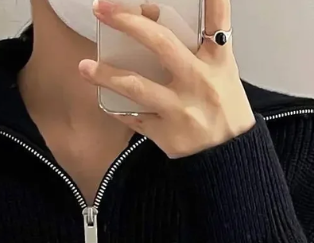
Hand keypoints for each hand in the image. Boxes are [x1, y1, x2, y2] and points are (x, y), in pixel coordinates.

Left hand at [79, 0, 255, 158]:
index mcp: (217, 60)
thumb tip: (153, 22)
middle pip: (161, 44)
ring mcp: (181, 108)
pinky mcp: (167, 133)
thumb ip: (195, 49)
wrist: (228, 157)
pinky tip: (104, 100)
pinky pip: (133, 118)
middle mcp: (198, 81)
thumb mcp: (222, 72)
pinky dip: (116, 109)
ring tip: (84, 67)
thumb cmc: (224, 110)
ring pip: (136, 85)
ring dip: (106, 75)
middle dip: (128, 22)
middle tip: (102, 9)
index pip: (216, 19)